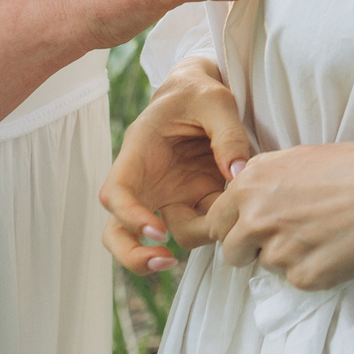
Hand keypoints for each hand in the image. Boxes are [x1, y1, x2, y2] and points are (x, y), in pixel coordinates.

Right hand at [100, 58, 250, 273]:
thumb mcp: (216, 100)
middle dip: (133, 256)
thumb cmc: (198, 91)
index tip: (157, 231)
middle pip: (117, 232)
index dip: (130, 217)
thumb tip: (237, 174)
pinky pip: (196, 227)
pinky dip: (213, 232)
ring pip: (155, 241)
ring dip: (188, 242)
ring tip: (222, 232)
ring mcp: (166, 196)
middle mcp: (145, 183)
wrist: (202, 92)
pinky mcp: (191, 202)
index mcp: (138, 153)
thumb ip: (228, 133)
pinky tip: (234, 221)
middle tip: (165, 262)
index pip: (116, 193)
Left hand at [205, 139, 353, 291]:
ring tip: (318, 234)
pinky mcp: (303, 276)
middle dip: (251, 249)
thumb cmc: (348, 167)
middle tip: (285, 235)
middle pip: (231, 253)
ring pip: (267, 266)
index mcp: (249, 186)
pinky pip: (295, 280)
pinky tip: (333, 247)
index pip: (215, 222)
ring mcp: (279, 251)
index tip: (245, 229)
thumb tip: (238, 199)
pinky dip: (311, 269)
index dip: (231, 227)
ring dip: (285, 257)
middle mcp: (256, 219)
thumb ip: (258, 181)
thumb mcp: (292, 158)